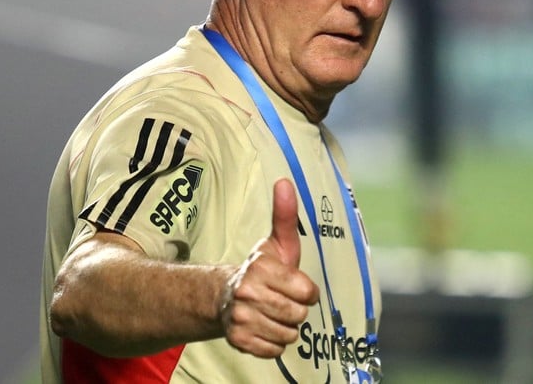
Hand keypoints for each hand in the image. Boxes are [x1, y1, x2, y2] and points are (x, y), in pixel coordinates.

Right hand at [221, 178, 319, 357]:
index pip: (307, 292)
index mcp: (261, 269)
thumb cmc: (262, 269)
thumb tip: (285, 182)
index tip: (295, 285)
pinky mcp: (238, 341)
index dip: (306, 291)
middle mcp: (248, 293)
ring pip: (288, 335)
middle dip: (296, 310)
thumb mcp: (277, 242)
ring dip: (285, 327)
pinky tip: (264, 327)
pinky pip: (274, 351)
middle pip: (298, 315)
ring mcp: (241, 318)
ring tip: (272, 313)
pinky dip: (273, 343)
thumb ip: (285, 215)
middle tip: (283, 300)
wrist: (225, 296)